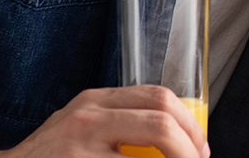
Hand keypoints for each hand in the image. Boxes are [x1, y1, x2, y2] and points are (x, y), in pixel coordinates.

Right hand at [0, 86, 207, 157]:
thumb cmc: (49, 157)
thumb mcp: (82, 127)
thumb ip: (121, 123)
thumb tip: (180, 138)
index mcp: (95, 101)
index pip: (159, 97)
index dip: (191, 125)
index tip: (200, 148)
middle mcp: (86, 119)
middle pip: (161, 124)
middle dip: (190, 150)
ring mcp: (77, 149)